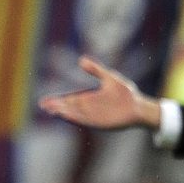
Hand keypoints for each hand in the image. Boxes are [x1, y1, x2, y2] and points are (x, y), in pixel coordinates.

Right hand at [39, 55, 160, 129]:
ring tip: (53, 110)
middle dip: (57, 107)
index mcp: (89, 98)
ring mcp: (94, 116)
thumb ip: (95, 70)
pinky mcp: (101, 123)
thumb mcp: (109, 77)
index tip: (45, 101)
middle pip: (69, 107)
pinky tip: (68, 115)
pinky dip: (76, 118)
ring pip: (75, 114)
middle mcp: (89, 108)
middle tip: (44, 106)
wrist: (139, 106)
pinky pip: (85, 121)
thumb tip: (80, 60)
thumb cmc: (126, 93)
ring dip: (64, 113)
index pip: (69, 99)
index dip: (57, 100)